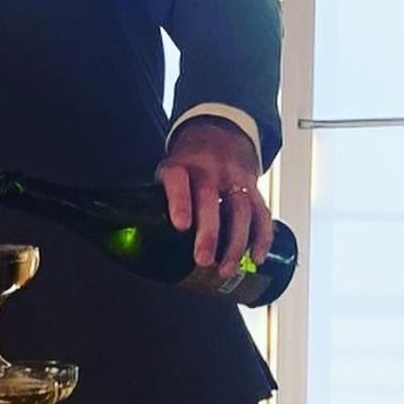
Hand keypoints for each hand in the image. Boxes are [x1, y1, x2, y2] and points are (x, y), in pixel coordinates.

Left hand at [156, 118, 271, 277]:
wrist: (220, 134)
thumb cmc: (188, 163)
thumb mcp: (168, 171)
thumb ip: (160, 200)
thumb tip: (142, 244)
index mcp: (181, 166)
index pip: (177, 180)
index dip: (179, 202)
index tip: (181, 226)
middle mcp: (209, 170)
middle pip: (210, 199)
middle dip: (209, 233)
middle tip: (203, 260)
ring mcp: (234, 178)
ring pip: (240, 209)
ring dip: (235, 243)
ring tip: (225, 269)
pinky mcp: (253, 187)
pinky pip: (261, 212)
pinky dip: (261, 237)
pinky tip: (255, 258)